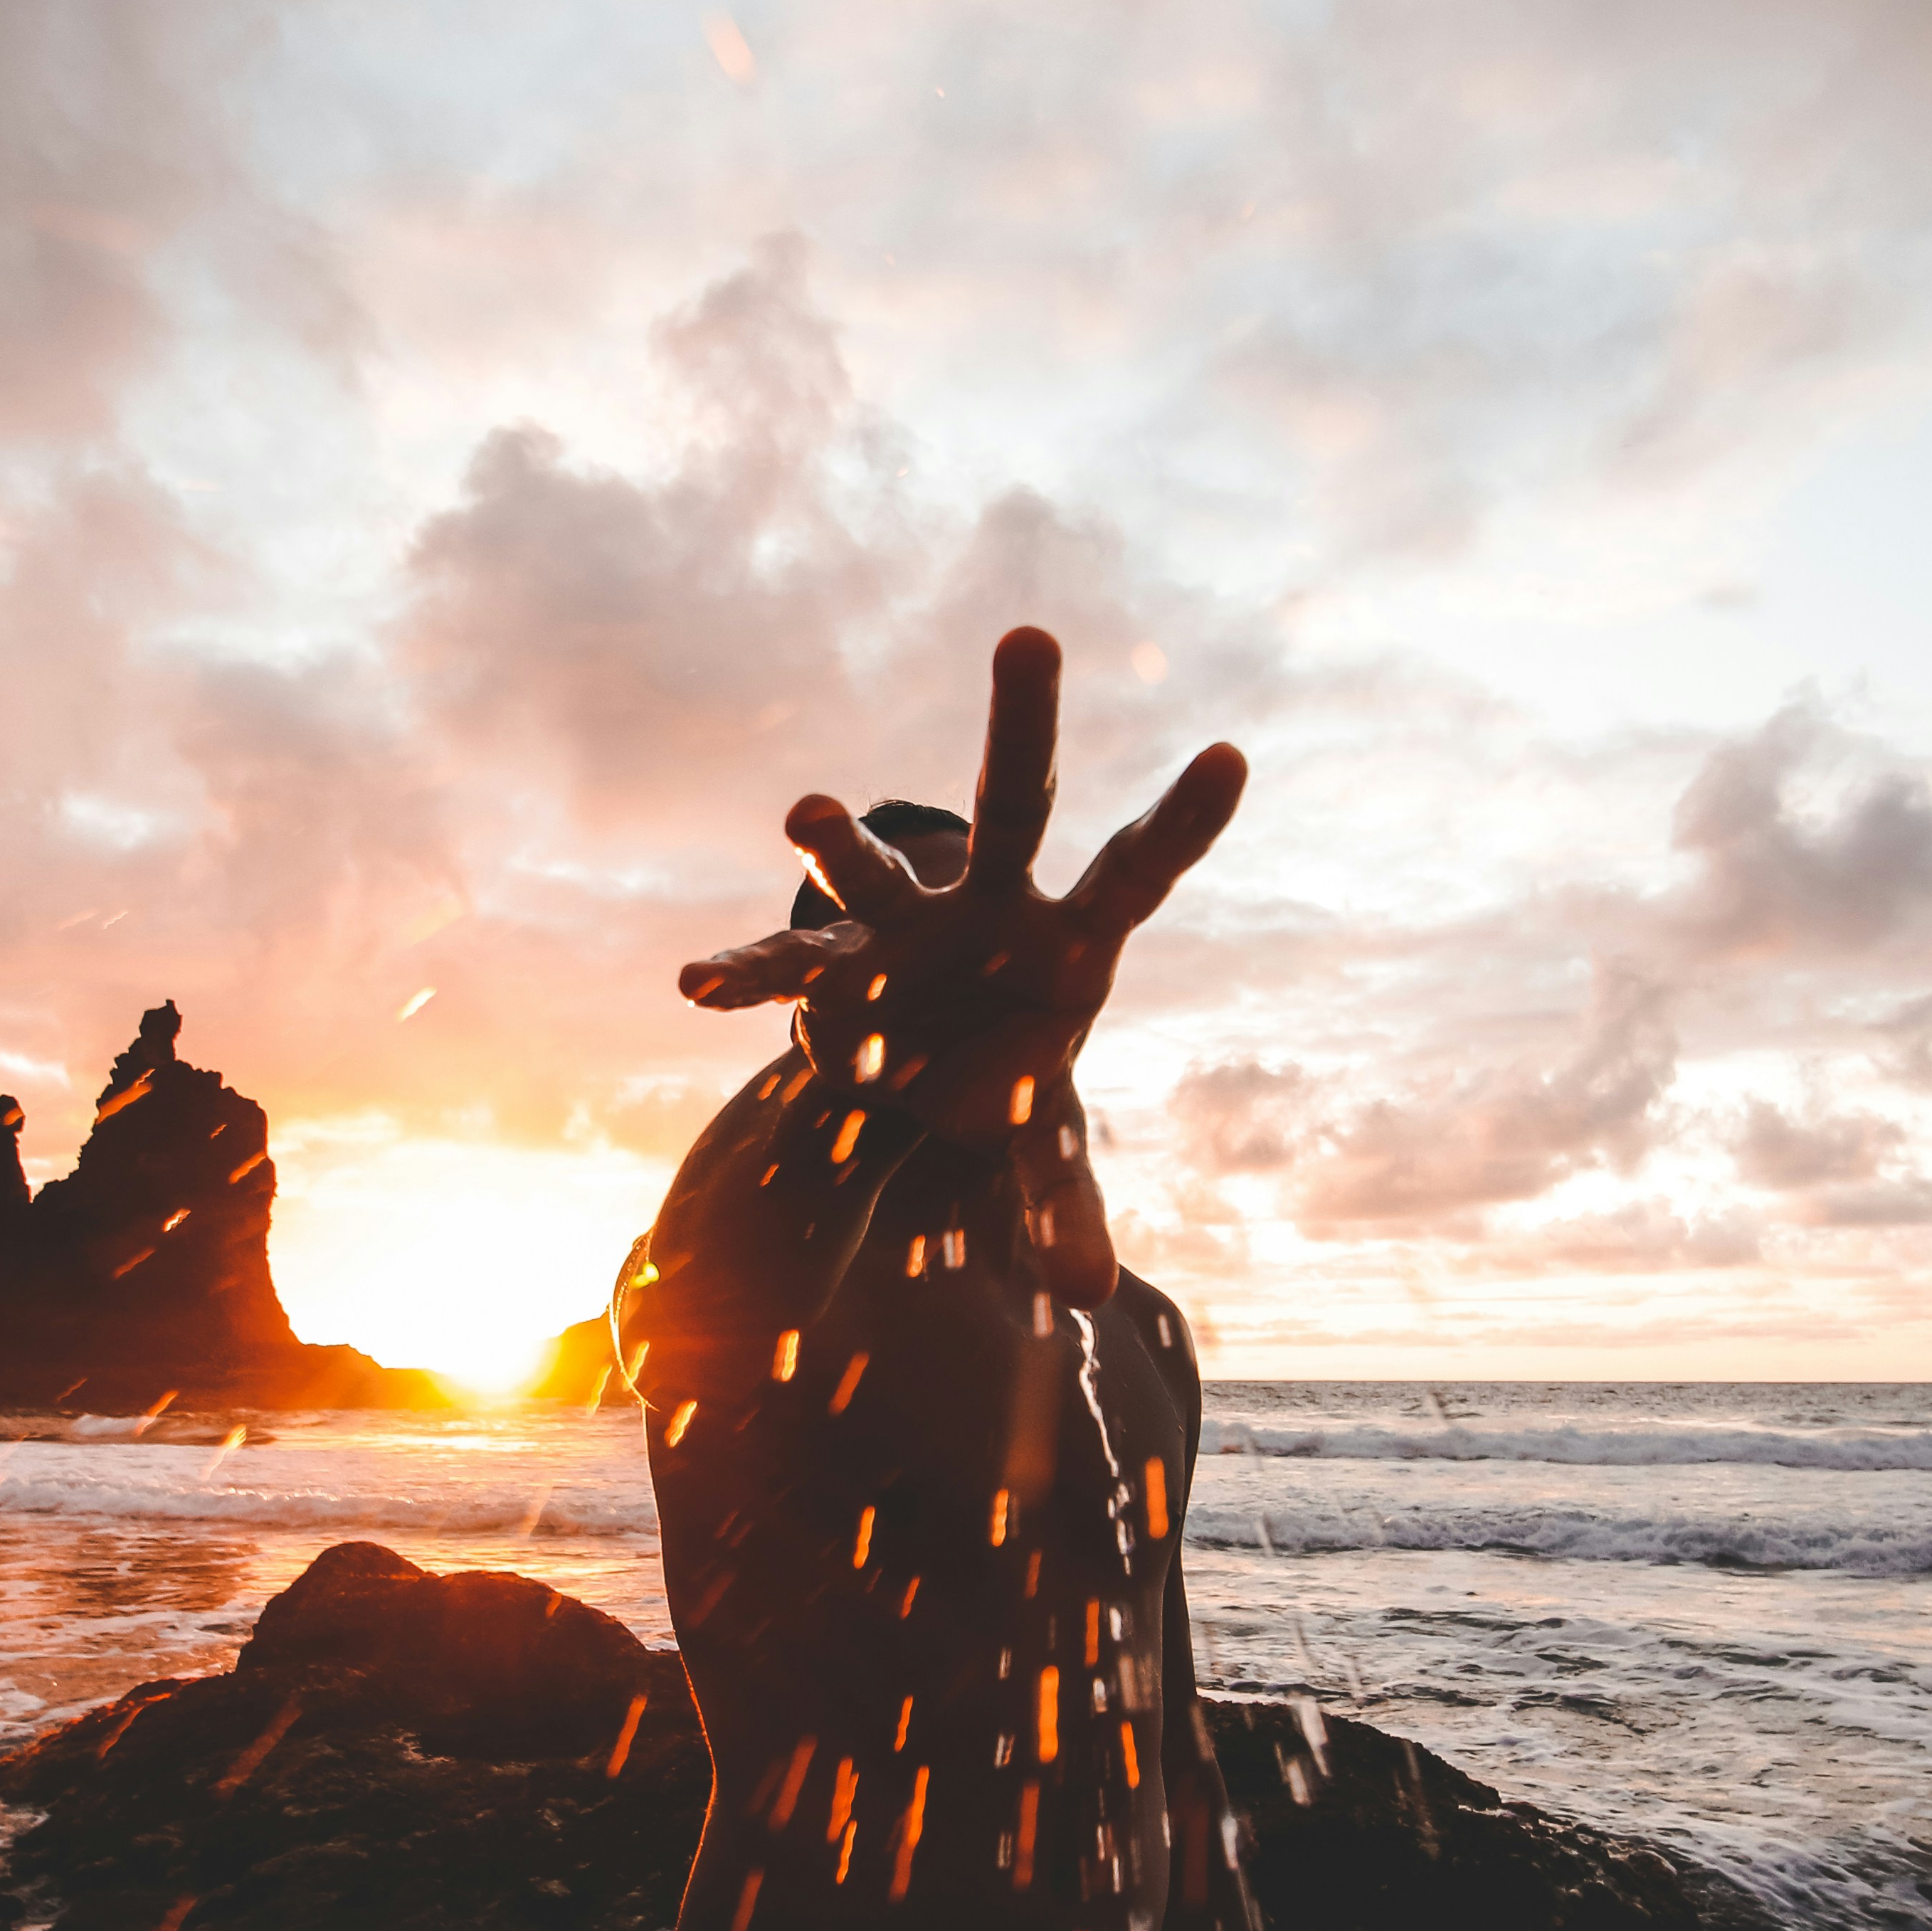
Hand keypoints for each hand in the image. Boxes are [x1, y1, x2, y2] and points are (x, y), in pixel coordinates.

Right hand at [677, 629, 1244, 1303]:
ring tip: (806, 813)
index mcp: (1070, 937)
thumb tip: (1095, 1296)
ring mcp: (904, 925)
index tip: (1234, 753)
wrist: (916, 1067)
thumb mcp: (1039, 1145)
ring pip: (875, 871)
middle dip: (1020, 721)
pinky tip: (697, 989)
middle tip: (1030, 634)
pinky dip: (746, 976)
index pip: (1138, 869)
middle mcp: (989, 904)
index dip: (1184, 820)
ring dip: (841, 847)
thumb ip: (1062, 1201)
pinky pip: (786, 966)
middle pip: (1016, 802)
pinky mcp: (832, 968)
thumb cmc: (1002, 1080)